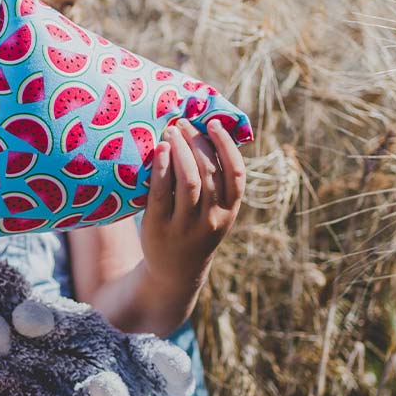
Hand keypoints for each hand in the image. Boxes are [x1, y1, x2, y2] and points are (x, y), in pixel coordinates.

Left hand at [138, 119, 245, 283]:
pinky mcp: (160, 227)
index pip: (236, 174)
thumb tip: (206, 134)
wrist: (175, 272)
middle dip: (197, 141)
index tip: (213, 123)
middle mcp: (212, 219)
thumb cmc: (195, 229)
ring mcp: (186, 225)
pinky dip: (161, 167)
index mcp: (229, 211)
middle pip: (210, 172)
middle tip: (182, 123)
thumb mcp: (215, 212)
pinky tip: (159, 150)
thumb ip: (216, 183)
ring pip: (189, 180)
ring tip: (170, 131)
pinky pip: (162, 192)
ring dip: (180, 149)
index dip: (226, 145)